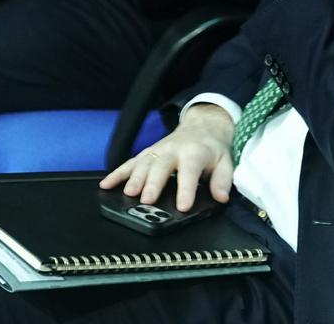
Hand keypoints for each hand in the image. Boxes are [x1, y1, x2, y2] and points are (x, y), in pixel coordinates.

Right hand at [100, 104, 234, 211]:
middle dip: (152, 183)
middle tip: (147, 201)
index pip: (189, 172)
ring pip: (143, 164)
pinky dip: (117, 173)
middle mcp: (173, 150)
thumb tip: (221, 197)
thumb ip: (223, 180)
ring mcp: (157, 150)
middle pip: (161, 167)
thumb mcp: (227, 162)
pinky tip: (106, 184)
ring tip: (128, 193)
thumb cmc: (212, 148)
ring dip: (134, 178)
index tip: (182, 206)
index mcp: (194, 153)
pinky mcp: (147, 153)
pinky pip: (130, 163)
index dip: (186, 189)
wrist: (202, 126)